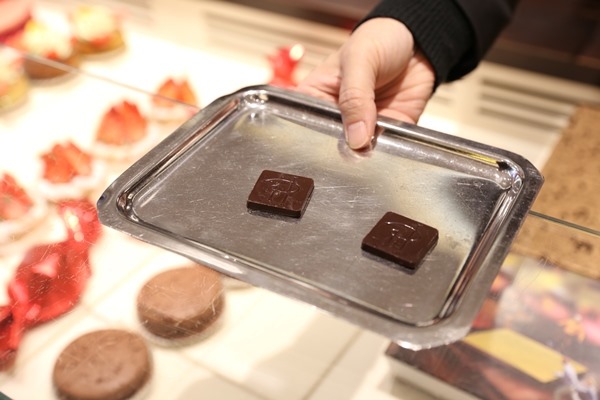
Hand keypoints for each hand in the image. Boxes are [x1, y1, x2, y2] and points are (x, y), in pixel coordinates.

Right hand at [297, 18, 434, 149]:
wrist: (418, 41)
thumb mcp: (360, 61)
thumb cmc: (378, 40)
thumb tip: (356, 138)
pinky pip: (386, 150)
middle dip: (343, 150)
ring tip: (371, 153)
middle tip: (353, 151)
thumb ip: (355, 98)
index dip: (316, 138)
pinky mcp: (387, 134)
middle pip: (331, 144)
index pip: (305, 124)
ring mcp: (362, 127)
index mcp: (315, 97)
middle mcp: (335, 116)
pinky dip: (389, 152)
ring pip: (358, 153)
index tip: (328, 146)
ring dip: (367, 155)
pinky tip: (389, 149)